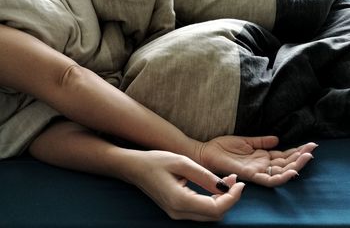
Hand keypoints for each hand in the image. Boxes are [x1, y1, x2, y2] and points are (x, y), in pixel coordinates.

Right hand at [130, 150, 244, 220]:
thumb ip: (204, 175)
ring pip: (209, 214)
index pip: (216, 208)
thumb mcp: (182, 162)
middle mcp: (179, 212)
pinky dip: (212, 200)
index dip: (232, 197)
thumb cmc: (155, 162)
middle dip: (229, 198)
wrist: (134, 168)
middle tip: (235, 179)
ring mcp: (177, 213)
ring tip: (228, 180)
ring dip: (222, 199)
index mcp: (180, 201)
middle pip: (214, 215)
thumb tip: (225, 186)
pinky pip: (200, 210)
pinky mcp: (176, 210)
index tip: (240, 183)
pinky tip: (215, 186)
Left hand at [196, 136, 316, 186]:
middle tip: (313, 149)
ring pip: (281, 172)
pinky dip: (281, 177)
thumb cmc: (223, 147)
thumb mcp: (246, 141)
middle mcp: (262, 165)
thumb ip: (261, 141)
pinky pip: (268, 180)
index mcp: (261, 156)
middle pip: (286, 164)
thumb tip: (277, 139)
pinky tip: (292, 171)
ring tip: (307, 157)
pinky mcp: (250, 174)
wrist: (207, 151)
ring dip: (296, 166)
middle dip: (300, 157)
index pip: (283, 156)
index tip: (310, 144)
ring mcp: (257, 170)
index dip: (296, 151)